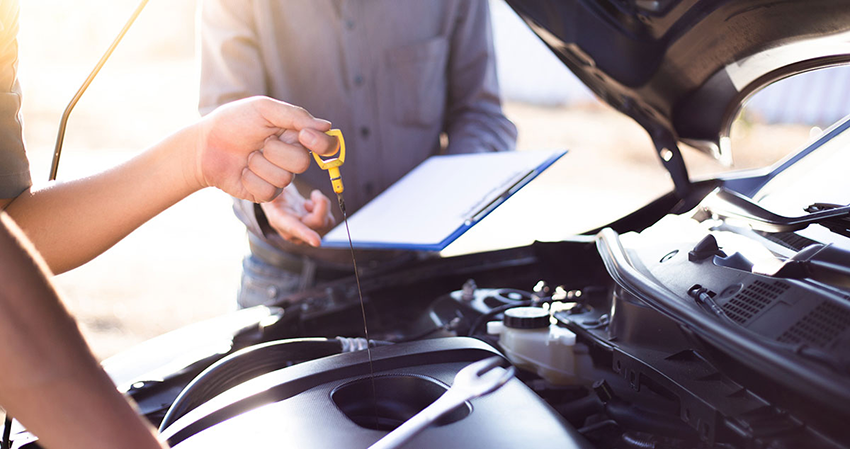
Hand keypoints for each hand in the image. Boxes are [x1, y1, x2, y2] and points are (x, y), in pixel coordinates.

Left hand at [192, 96, 338, 201]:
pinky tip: (242, 171)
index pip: (327, 145)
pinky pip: (268, 191)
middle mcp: (292, 157)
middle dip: (276, 151)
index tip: (304, 136)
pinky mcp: (265, 193)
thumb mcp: (264, 109)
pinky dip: (251, 178)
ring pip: (284, 178)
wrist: (205, 145)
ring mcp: (279, 177)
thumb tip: (328, 126)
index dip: (322, 144)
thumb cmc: (233, 122)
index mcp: (296, 135)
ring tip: (248, 155)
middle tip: (260, 142)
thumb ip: (297, 116)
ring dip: (260, 164)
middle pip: (303, 162)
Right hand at [261, 184, 335, 246]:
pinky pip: (330, 222)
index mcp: (280, 221)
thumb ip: (277, 189)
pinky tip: (313, 207)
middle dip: (321, 204)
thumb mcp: (274, 189)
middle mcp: (293, 234)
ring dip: (323, 207)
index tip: (316, 241)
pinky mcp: (315, 233)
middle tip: (315, 194)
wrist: (278, 202)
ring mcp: (305, 236)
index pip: (294, 228)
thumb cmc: (275, 194)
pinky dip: (325, 210)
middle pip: (318, 222)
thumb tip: (281, 186)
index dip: (306, 234)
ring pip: (327, 223)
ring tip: (309, 202)